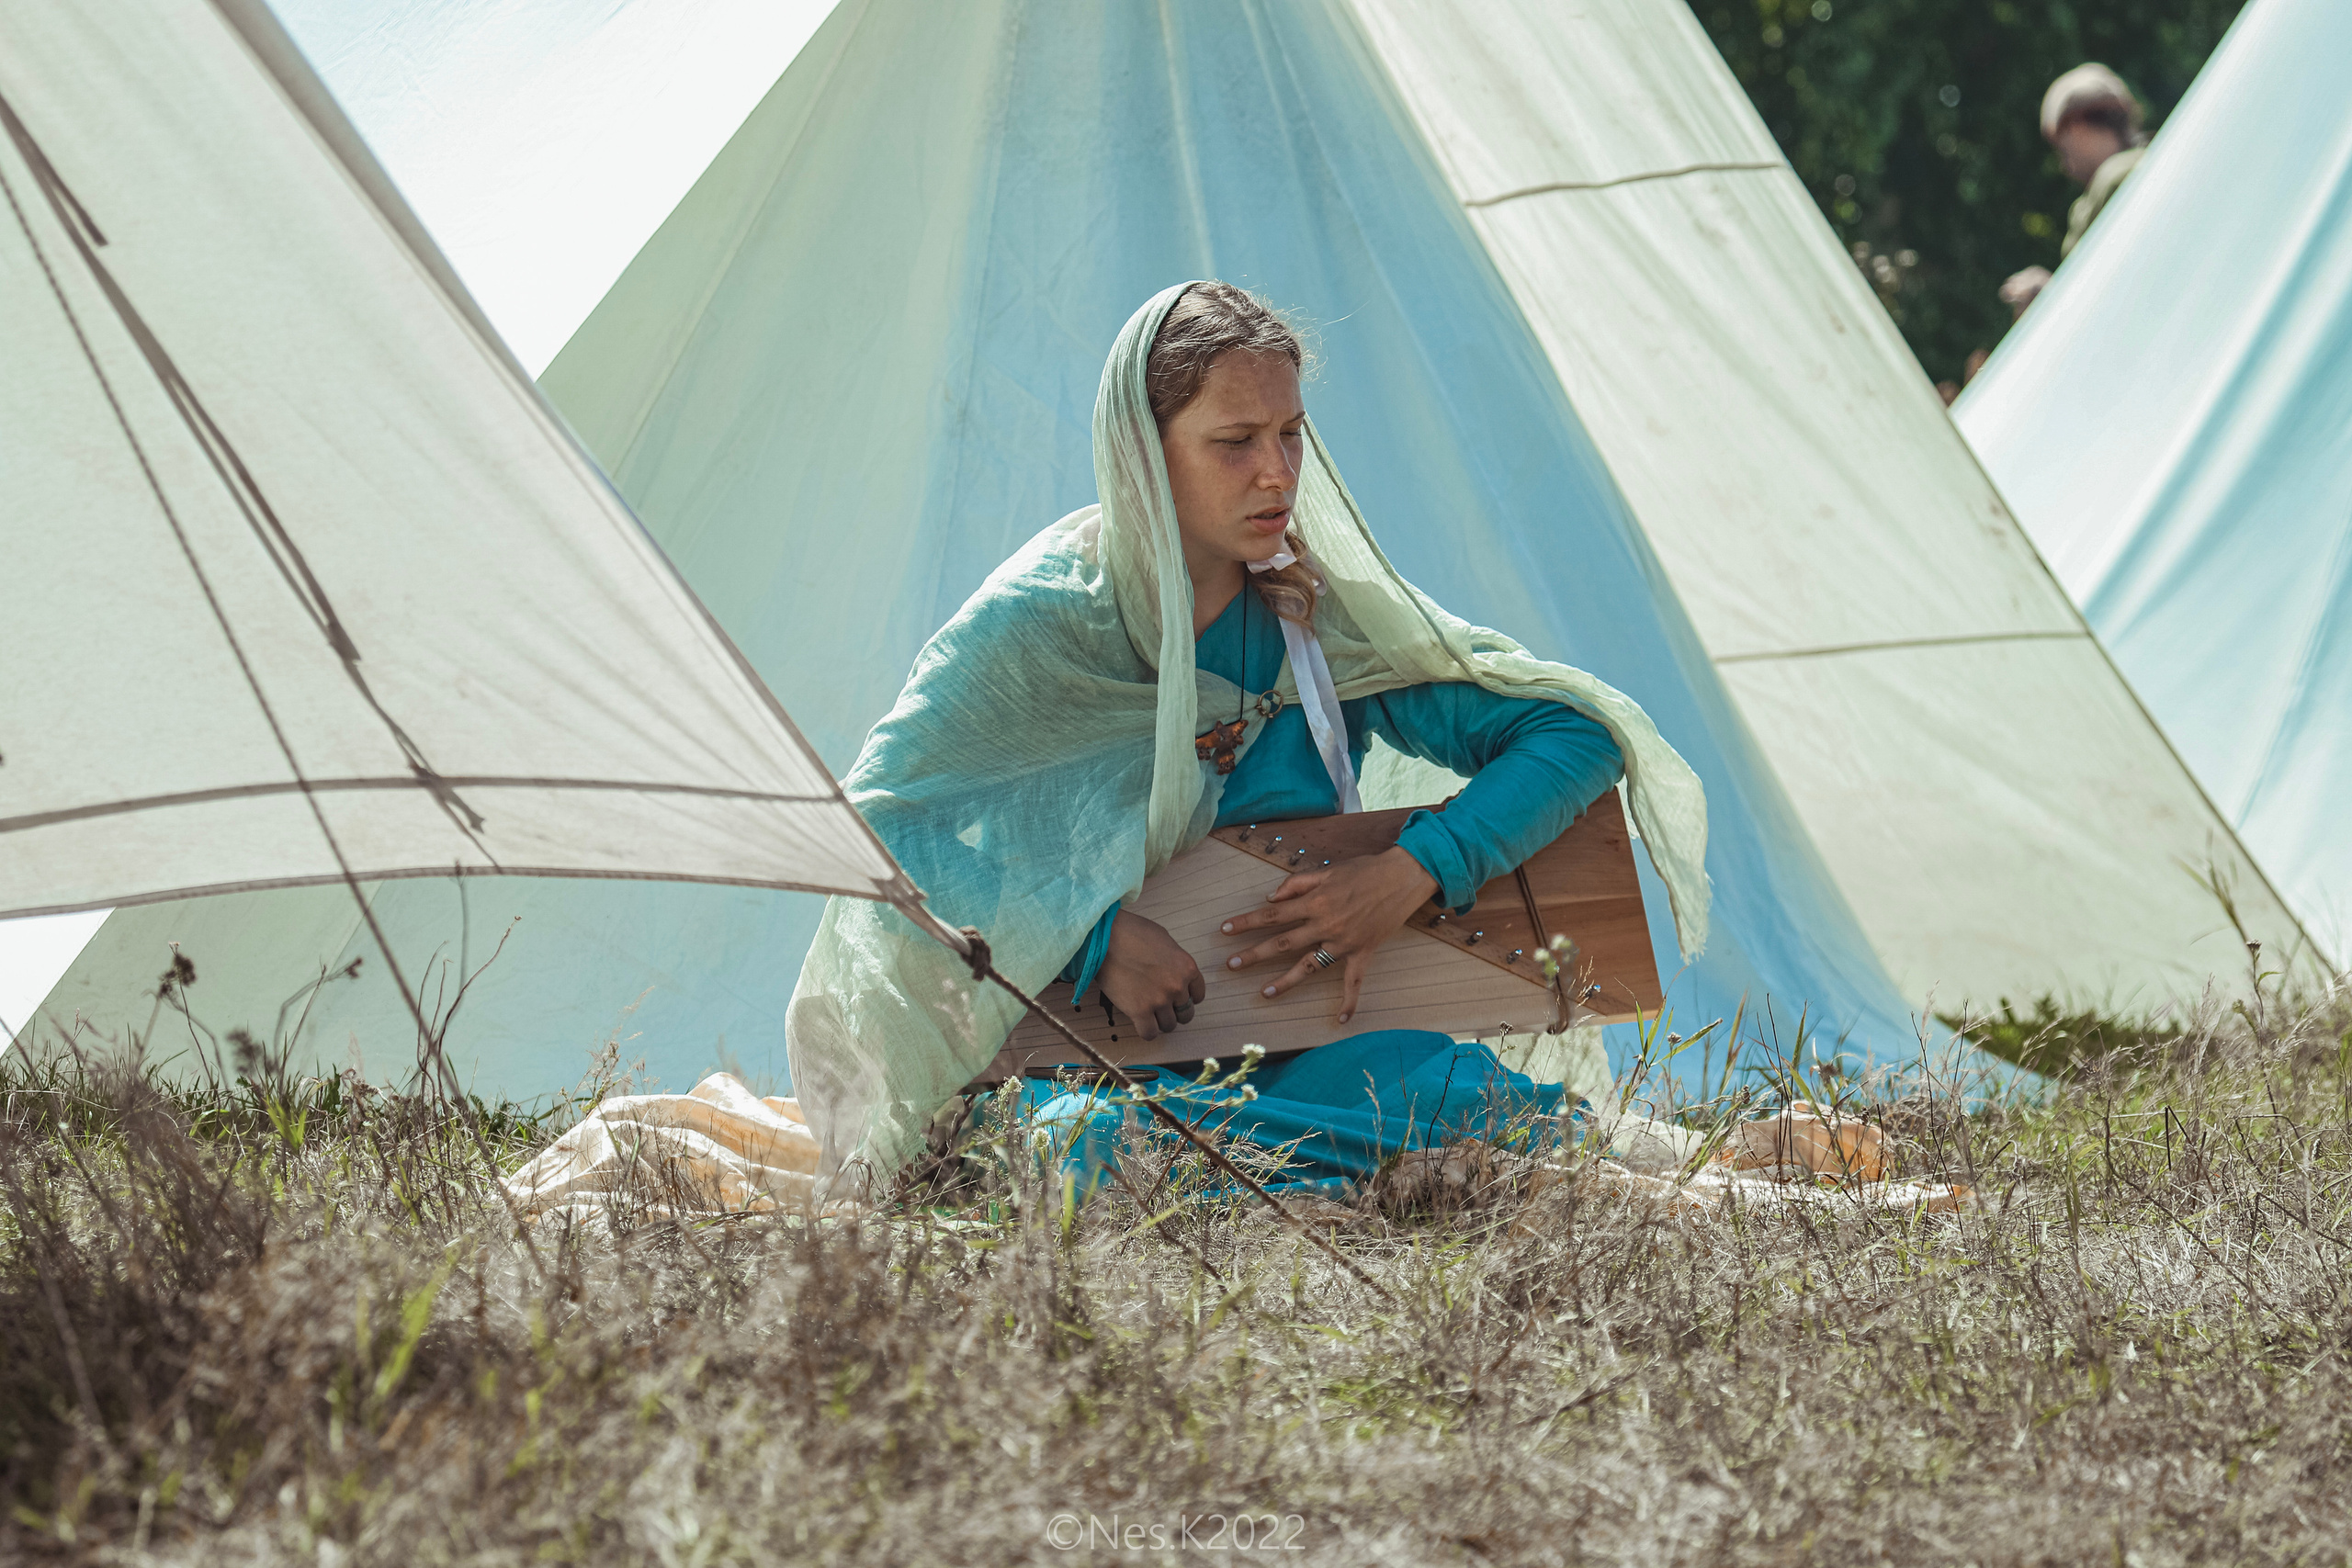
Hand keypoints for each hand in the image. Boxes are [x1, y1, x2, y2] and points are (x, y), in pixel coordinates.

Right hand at [1095, 910, 1206, 1039]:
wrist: (1105, 938)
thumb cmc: (1131, 933)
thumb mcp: (1164, 940)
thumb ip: (1174, 961)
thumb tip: (1173, 973)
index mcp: (1187, 968)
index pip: (1198, 995)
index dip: (1186, 997)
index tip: (1176, 997)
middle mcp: (1177, 986)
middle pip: (1185, 1013)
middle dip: (1174, 1011)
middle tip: (1160, 1005)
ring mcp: (1159, 1000)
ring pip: (1169, 1025)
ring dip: (1159, 1021)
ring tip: (1148, 1012)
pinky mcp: (1140, 1011)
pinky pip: (1150, 1033)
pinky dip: (1146, 1030)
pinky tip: (1139, 1020)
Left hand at [1219, 847, 1439, 1022]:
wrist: (1403, 877)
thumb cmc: (1364, 870)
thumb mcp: (1327, 871)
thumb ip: (1297, 884)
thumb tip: (1271, 899)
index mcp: (1314, 902)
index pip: (1272, 915)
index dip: (1246, 922)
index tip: (1225, 930)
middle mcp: (1325, 925)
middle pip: (1282, 943)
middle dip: (1254, 954)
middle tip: (1231, 965)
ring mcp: (1344, 942)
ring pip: (1309, 966)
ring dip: (1285, 981)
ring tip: (1264, 993)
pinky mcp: (1363, 953)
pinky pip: (1354, 981)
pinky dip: (1349, 1001)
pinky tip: (1340, 1019)